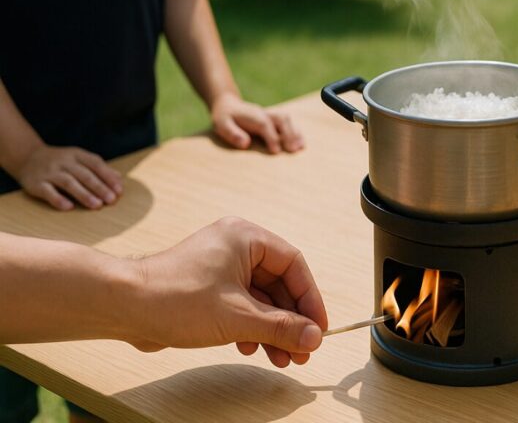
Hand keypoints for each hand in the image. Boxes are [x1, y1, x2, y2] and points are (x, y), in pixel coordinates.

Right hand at [10, 145, 121, 210]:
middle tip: (111, 200)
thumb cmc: (61, 162)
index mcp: (76, 154)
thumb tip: (119, 179)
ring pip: (69, 183)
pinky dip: (58, 199)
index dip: (108, 177)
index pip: (95, 164)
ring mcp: (49, 172)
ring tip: (97, 206)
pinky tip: (69, 207)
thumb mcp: (79, 159)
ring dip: (84, 194)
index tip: (119, 190)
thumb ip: (98, 169)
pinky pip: (48, 191)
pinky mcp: (36, 183)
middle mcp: (63, 162)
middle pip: (84, 175)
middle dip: (99, 188)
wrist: (27, 157)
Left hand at [125, 217, 327, 367]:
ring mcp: (221, 267)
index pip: (294, 265)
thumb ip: (280, 327)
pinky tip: (253, 347)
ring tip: (282, 356)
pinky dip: (252, 327)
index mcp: (246, 238)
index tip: (319, 327)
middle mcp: (236, 246)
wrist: (122, 307)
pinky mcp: (208, 287)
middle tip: (302, 348)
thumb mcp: (237, 317)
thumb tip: (314, 337)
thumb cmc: (173, 298)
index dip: (310, 299)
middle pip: (279, 284)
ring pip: (261, 298)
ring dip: (273, 328)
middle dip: (290, 320)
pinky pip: (242, 305)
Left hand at [211, 93, 303, 153]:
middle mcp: (264, 113)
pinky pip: (289, 122)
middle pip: (280, 119)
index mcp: (252, 116)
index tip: (276, 151)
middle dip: (288, 134)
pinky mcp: (274, 118)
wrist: (228, 105)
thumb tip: (245, 143)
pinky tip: (302, 143)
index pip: (264, 126)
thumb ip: (232, 133)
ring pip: (287, 119)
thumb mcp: (221, 125)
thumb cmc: (224, 119)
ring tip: (301, 147)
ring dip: (295, 132)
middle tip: (293, 150)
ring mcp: (271, 114)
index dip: (271, 138)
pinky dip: (296, 131)